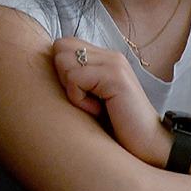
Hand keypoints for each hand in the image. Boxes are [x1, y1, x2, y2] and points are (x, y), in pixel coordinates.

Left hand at [51, 38, 168, 166]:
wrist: (148, 147)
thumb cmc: (115, 128)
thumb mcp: (91, 99)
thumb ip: (75, 80)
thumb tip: (43, 69)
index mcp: (104, 57)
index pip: (62, 43)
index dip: (60, 69)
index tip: (78, 94)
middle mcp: (109, 55)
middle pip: (59, 47)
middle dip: (63, 77)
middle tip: (84, 99)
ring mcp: (113, 63)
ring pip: (64, 61)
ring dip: (71, 90)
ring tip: (93, 106)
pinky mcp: (115, 76)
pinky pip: (75, 79)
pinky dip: (79, 99)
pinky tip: (98, 110)